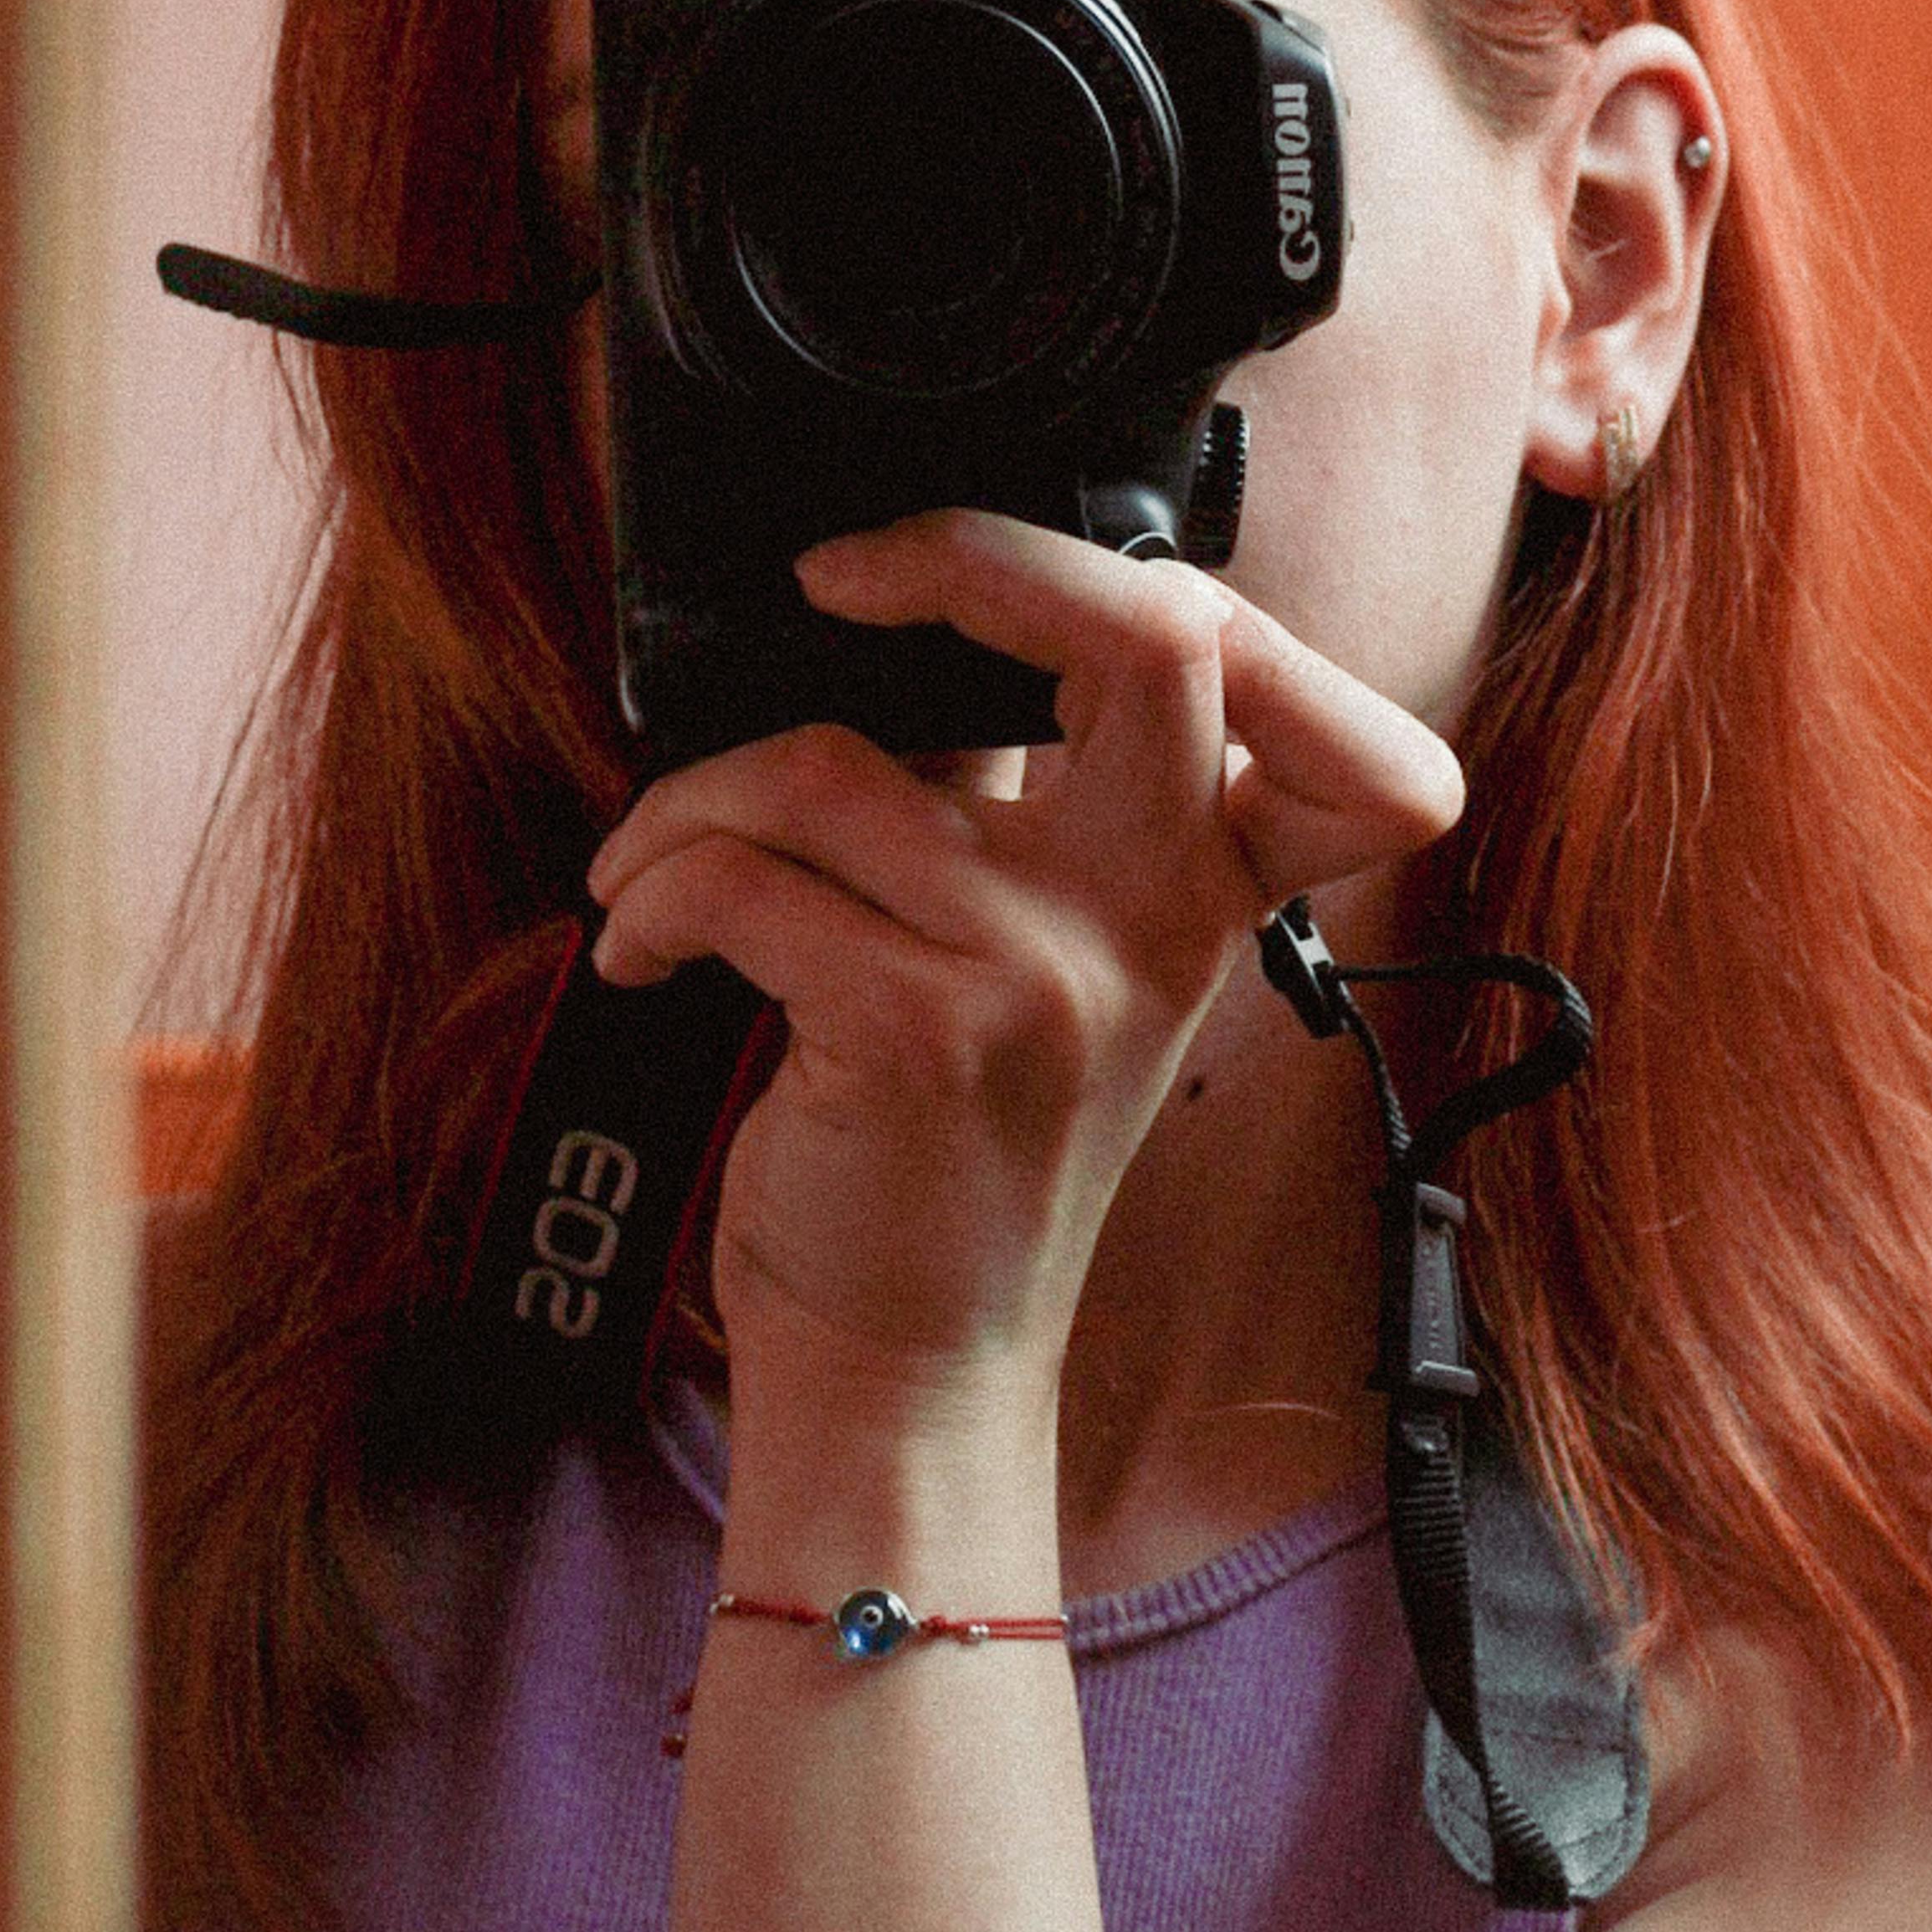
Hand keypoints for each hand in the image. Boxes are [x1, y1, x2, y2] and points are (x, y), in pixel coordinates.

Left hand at [582, 512, 1463, 1431]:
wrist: (908, 1373)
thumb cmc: (943, 1161)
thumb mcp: (1041, 967)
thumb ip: (1015, 808)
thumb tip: (905, 639)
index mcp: (1202, 890)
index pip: (1294, 700)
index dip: (1167, 585)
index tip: (983, 580)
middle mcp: (1156, 919)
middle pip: (1153, 638)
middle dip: (969, 557)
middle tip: (833, 578)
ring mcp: (1052, 974)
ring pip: (834, 764)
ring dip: (689, 805)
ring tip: (645, 874)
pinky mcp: (927, 1033)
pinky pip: (746, 876)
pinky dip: (653, 896)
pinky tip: (636, 949)